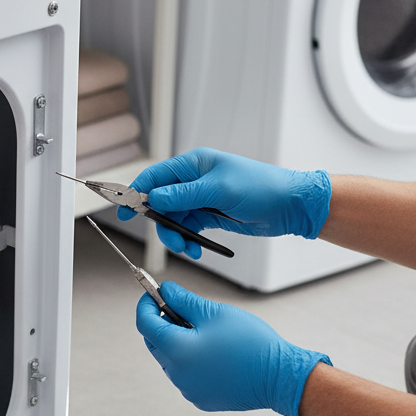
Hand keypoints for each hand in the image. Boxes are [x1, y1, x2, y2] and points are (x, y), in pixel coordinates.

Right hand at [118, 148, 330, 258]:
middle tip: (170, 239)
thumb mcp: (220, 190)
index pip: (156, 177)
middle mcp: (194, 180)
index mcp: (194, 165)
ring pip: (173, 219)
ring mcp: (201, 199)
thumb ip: (184, 196)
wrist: (291, 206)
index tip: (124, 208)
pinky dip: (188, 241)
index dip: (137, 192)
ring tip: (187, 249)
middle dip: (161, 223)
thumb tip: (154, 197)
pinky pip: (188, 229)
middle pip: (161, 202)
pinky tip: (196, 250)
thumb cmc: (262, 188)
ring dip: (176, 236)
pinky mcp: (210, 215)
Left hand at [136, 281, 330, 415]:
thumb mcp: (215, 313)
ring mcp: (188, 389)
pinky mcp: (200, 398)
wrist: (280, 377)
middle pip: (155, 342)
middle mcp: (177, 374)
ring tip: (203, 331)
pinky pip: (185, 375)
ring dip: (176, 342)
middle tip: (179, 308)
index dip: (146, 305)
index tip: (153, 294)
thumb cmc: (251, 344)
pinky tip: (211, 352)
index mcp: (177, 350)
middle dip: (161, 322)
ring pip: (169, 359)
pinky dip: (189, 360)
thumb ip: (184, 301)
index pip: (145, 324)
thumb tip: (165, 291)